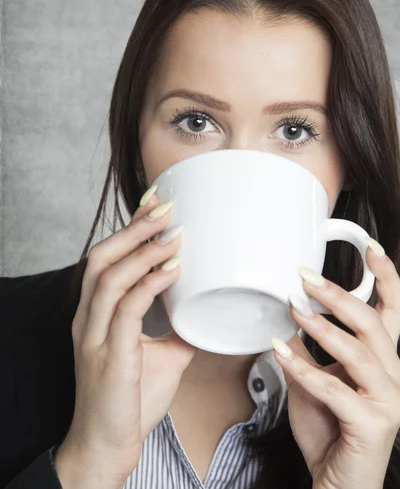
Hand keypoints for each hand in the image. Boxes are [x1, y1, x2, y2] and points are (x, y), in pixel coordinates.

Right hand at [55, 190, 196, 485]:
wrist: (107, 446)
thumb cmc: (130, 401)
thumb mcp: (162, 356)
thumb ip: (178, 330)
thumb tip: (205, 311)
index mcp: (96, 314)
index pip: (106, 259)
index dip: (129, 229)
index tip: (154, 204)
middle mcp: (89, 318)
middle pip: (102, 256)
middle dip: (134, 227)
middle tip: (165, 205)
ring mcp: (94, 335)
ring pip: (108, 275)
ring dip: (143, 249)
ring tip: (172, 231)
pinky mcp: (109, 355)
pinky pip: (126, 308)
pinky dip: (149, 283)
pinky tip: (172, 270)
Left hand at [271, 238, 399, 488]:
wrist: (336, 481)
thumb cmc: (330, 428)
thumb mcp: (317, 378)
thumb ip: (309, 347)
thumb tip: (289, 310)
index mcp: (383, 360)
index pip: (392, 310)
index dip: (386, 276)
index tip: (370, 246)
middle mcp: (393, 376)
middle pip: (373, 323)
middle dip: (338, 295)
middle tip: (304, 277)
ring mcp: (388, 401)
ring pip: (358, 351)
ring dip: (321, 327)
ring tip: (293, 310)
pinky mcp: (373, 424)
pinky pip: (335, 388)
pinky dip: (304, 368)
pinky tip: (280, 352)